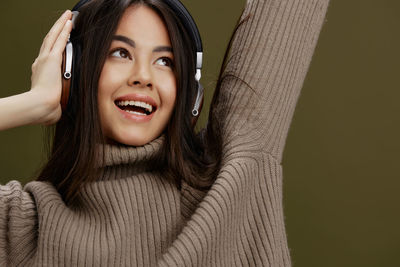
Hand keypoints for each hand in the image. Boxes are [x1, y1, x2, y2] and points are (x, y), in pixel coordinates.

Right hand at [30, 10, 72, 124]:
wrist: (40, 106)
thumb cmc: (47, 108)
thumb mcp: (55, 102)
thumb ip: (59, 100)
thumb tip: (64, 107)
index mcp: (41, 73)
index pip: (48, 55)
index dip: (53, 46)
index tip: (60, 40)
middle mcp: (41, 63)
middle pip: (49, 42)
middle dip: (56, 30)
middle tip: (64, 20)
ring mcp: (45, 60)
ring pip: (53, 37)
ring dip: (61, 25)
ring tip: (67, 16)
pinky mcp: (52, 59)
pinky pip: (59, 40)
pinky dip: (64, 30)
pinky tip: (69, 22)